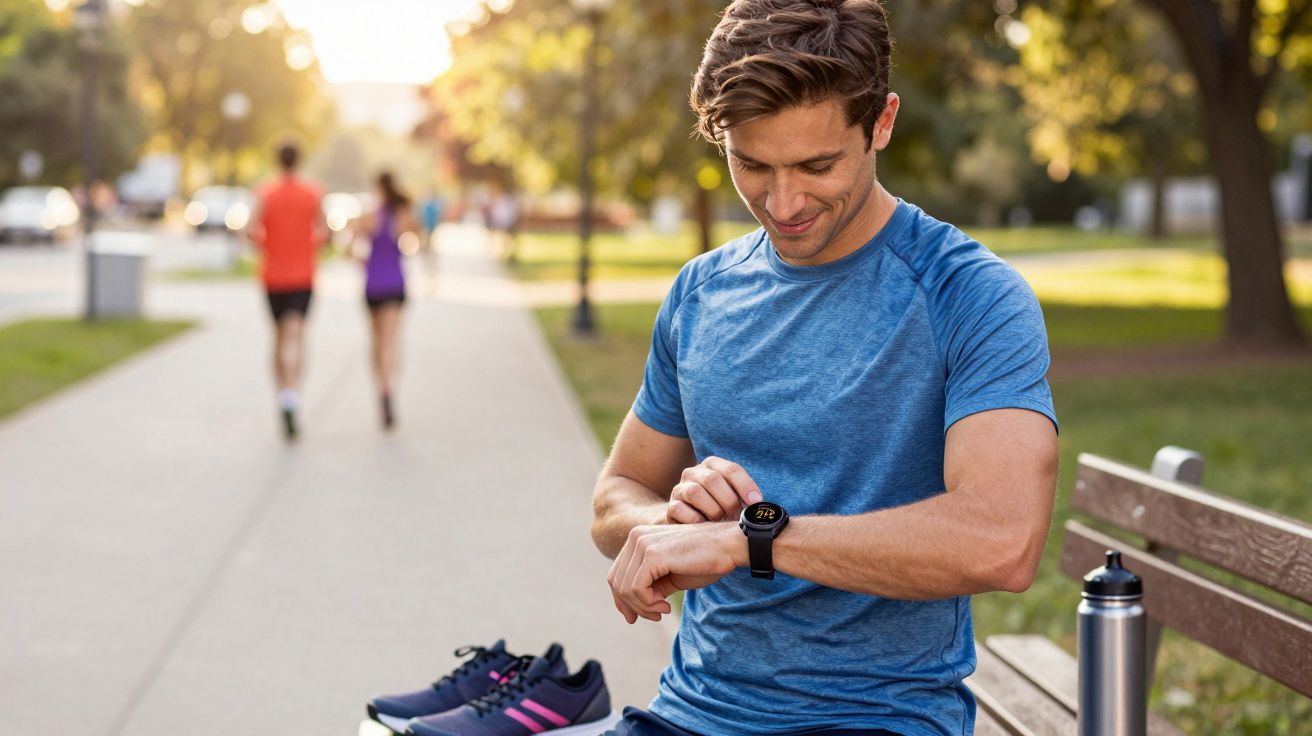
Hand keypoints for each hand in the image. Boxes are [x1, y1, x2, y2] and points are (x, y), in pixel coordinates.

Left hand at [607, 522, 744, 623]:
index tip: (635, 617)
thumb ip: (649, 588)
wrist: (729, 546)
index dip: (622, 600)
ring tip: (663, 611)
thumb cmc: (705, 561)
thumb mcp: (670, 577)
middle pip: (617, 582)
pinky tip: (666, 606)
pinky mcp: (652, 555)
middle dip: (632, 606)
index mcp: (638, 538)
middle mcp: (635, 537)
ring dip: (643, 607)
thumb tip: (630, 610)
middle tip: (656, 615)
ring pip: (625, 588)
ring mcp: (642, 544)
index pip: (617, 574)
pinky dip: (648, 603)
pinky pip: (636, 589)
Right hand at [666, 456, 763, 524]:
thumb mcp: (734, 498)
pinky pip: (680, 509)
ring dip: (712, 510)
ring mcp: (679, 489)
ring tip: (720, 521)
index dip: (745, 486)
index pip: (731, 469)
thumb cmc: (719, 508)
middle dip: (728, 500)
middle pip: (712, 479)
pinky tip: (704, 527)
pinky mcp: (670, 506)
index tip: (756, 502)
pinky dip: (695, 520)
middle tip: (736, 516)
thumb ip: (745, 498)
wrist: (689, 520)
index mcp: (712, 465)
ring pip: (694, 492)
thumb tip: (761, 507)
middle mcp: (693, 472)